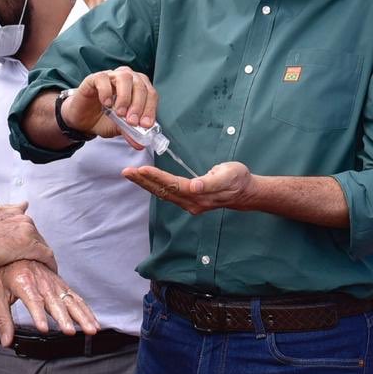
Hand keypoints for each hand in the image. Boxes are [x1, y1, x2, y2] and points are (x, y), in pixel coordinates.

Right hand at [0, 203, 55, 271]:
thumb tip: (9, 209)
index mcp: (12, 212)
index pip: (27, 223)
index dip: (28, 235)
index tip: (27, 244)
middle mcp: (22, 218)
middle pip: (36, 235)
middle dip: (35, 248)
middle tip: (33, 261)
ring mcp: (27, 231)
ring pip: (42, 245)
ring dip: (42, 257)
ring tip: (42, 268)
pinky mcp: (29, 246)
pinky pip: (46, 256)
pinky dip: (49, 264)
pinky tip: (50, 271)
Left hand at [0, 260, 99, 345]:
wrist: (17, 250)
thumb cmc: (5, 271)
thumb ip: (3, 320)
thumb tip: (6, 341)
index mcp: (24, 283)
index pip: (33, 301)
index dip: (39, 315)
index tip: (43, 328)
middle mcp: (43, 283)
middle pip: (56, 302)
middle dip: (64, 318)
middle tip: (70, 332)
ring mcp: (55, 283)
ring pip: (71, 301)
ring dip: (82, 316)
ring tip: (90, 329)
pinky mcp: (62, 285)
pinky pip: (76, 298)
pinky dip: (86, 310)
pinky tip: (93, 321)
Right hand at [59, 66, 158, 143]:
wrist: (83, 120)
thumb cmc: (104, 119)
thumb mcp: (120, 128)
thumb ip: (131, 133)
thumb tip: (141, 144)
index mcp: (138, 88)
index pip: (150, 94)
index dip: (150, 109)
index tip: (145, 124)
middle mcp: (126, 78)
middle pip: (140, 85)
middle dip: (138, 105)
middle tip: (132, 122)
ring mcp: (110, 76)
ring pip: (124, 77)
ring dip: (125, 97)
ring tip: (120, 113)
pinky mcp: (94, 78)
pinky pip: (103, 78)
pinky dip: (106, 91)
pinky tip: (106, 104)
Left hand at [123, 161, 254, 214]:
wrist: (245, 192)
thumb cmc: (237, 179)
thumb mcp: (228, 175)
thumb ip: (211, 181)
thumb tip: (195, 186)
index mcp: (200, 195)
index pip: (173, 185)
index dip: (157, 178)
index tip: (142, 169)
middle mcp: (192, 203)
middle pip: (163, 191)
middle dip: (144, 181)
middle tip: (127, 172)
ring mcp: (190, 204)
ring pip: (163, 194)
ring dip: (146, 184)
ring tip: (130, 174)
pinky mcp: (189, 201)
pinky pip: (167, 194)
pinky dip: (154, 186)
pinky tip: (145, 181)